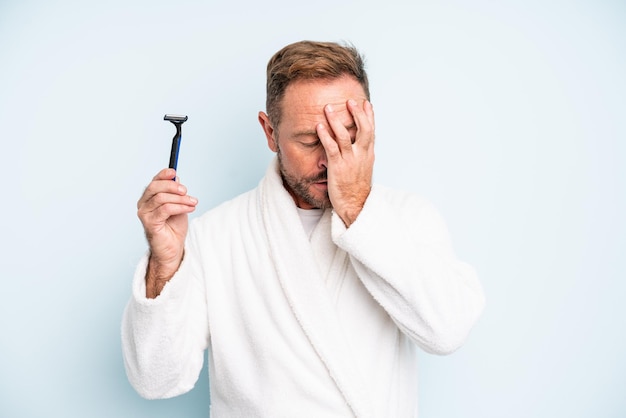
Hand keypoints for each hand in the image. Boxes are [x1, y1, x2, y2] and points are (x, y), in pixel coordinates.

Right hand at [137, 168, 197, 296]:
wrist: (172, 248)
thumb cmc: (174, 227)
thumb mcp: (178, 205)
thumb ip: (176, 193)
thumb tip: (177, 178)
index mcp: (149, 197)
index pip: (154, 181)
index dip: (163, 174)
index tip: (174, 172)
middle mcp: (143, 204)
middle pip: (155, 187)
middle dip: (172, 186)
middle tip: (186, 190)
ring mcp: (144, 214)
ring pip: (161, 198)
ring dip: (180, 199)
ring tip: (193, 202)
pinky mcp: (149, 223)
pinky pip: (165, 209)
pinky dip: (179, 207)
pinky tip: (190, 208)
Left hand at [317, 99, 374, 226]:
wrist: (356, 206)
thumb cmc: (357, 189)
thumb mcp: (363, 169)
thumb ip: (361, 156)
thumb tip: (358, 147)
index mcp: (368, 155)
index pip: (371, 131)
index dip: (369, 116)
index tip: (366, 103)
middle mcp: (361, 155)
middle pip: (363, 129)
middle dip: (357, 114)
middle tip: (350, 101)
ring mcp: (350, 160)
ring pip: (344, 135)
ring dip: (336, 120)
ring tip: (328, 108)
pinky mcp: (338, 167)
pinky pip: (331, 148)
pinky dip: (325, 136)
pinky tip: (319, 126)